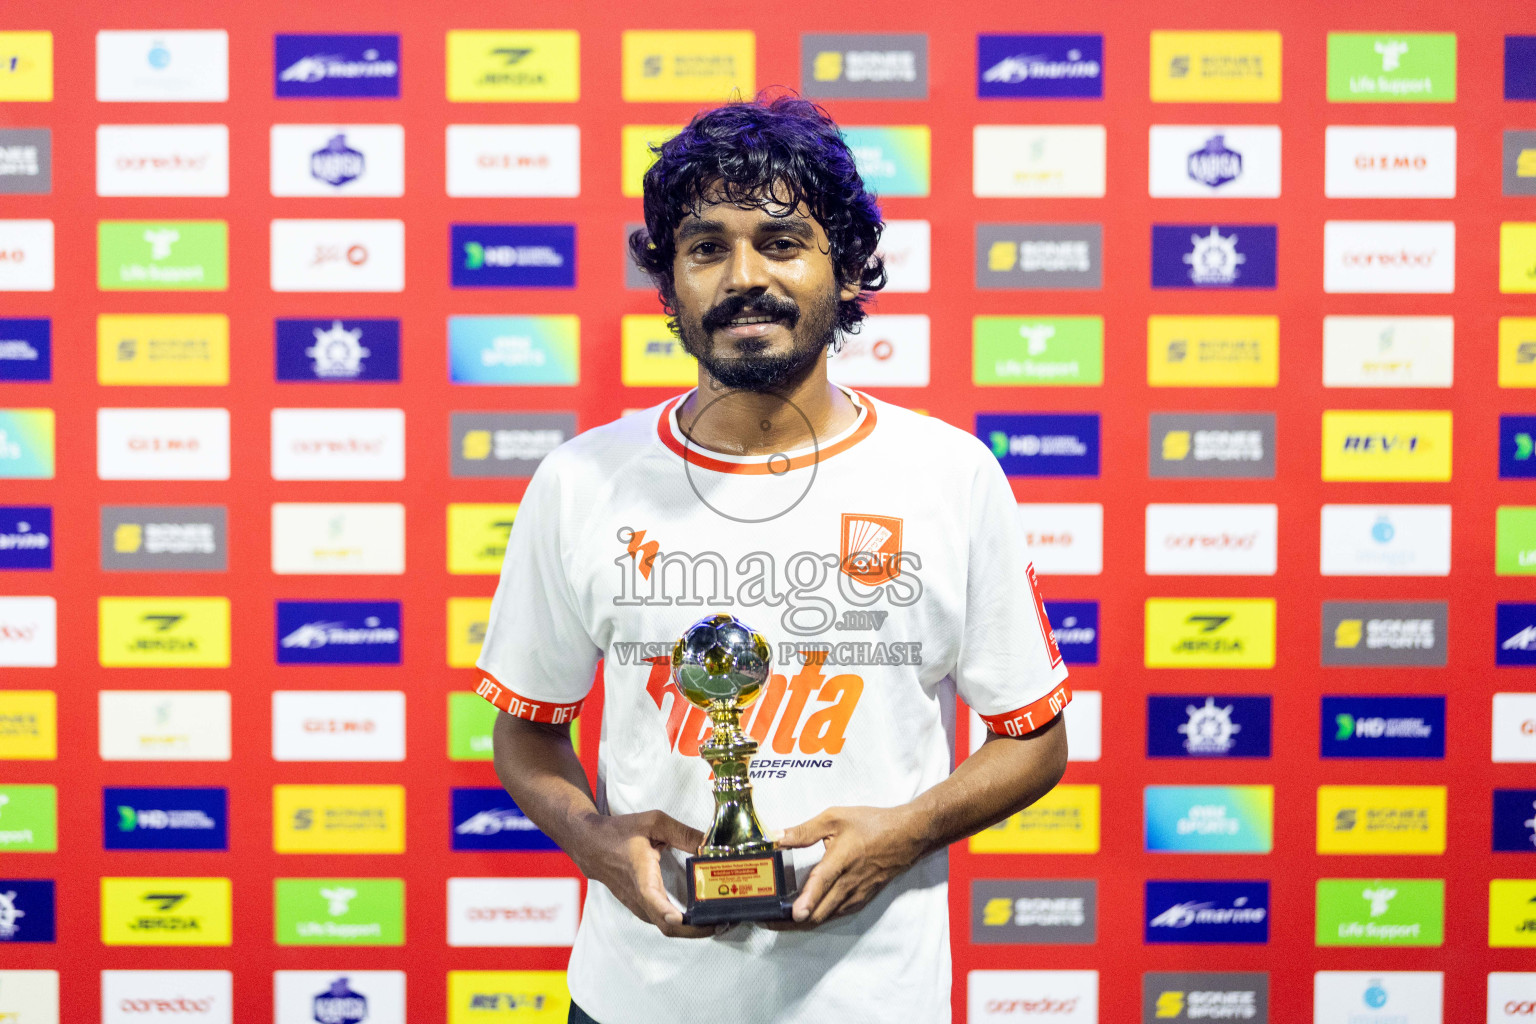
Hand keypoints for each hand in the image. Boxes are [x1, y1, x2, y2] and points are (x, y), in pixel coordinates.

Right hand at [576, 810, 713, 937]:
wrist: (590, 844)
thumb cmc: (620, 831)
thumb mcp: (654, 823)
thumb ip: (684, 834)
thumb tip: (712, 844)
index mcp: (642, 879)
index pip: (658, 907)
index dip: (677, 918)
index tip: (694, 921)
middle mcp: (640, 899)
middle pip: (669, 928)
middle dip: (699, 930)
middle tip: (726, 920)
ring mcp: (639, 906)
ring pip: (667, 928)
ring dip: (693, 929)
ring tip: (719, 918)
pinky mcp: (641, 907)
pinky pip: (663, 921)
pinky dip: (683, 924)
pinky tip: (700, 913)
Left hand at [772, 805, 924, 926]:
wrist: (906, 835)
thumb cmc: (871, 824)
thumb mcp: (835, 818)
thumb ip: (805, 830)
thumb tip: (777, 837)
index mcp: (842, 859)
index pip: (822, 884)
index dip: (807, 900)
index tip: (793, 915)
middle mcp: (850, 882)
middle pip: (821, 911)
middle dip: (795, 921)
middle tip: (771, 920)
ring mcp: (857, 894)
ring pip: (829, 916)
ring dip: (807, 920)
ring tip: (783, 920)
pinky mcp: (863, 898)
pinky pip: (839, 913)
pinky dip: (822, 916)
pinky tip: (810, 913)